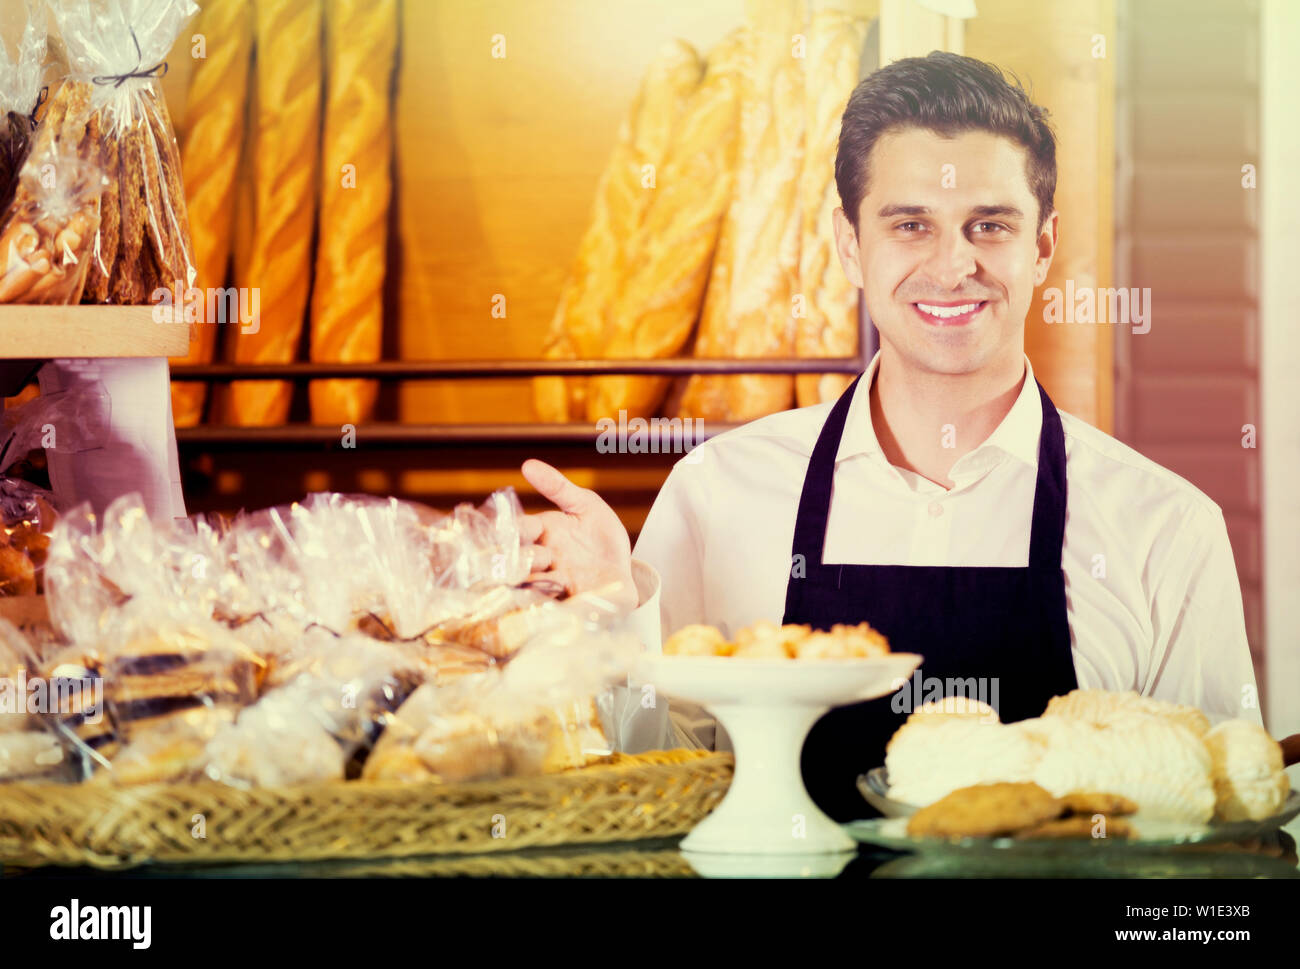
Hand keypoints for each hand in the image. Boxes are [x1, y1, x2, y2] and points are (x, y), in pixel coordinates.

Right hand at [519, 459, 637, 612]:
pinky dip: (542, 601)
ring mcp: (547, 583)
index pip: (518, 529)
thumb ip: (558, 488)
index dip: (516, 529)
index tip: (525, 529)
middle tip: (534, 556)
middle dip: (518, 557)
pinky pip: (544, 604)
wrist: (623, 573)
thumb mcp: (586, 505)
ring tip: (541, 581)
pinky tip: (549, 598)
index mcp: (539, 533)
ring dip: (529, 580)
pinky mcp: (560, 603)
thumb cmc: (601, 537)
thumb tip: (528, 464)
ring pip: (525, 582)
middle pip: (515, 558)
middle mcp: (538, 559)